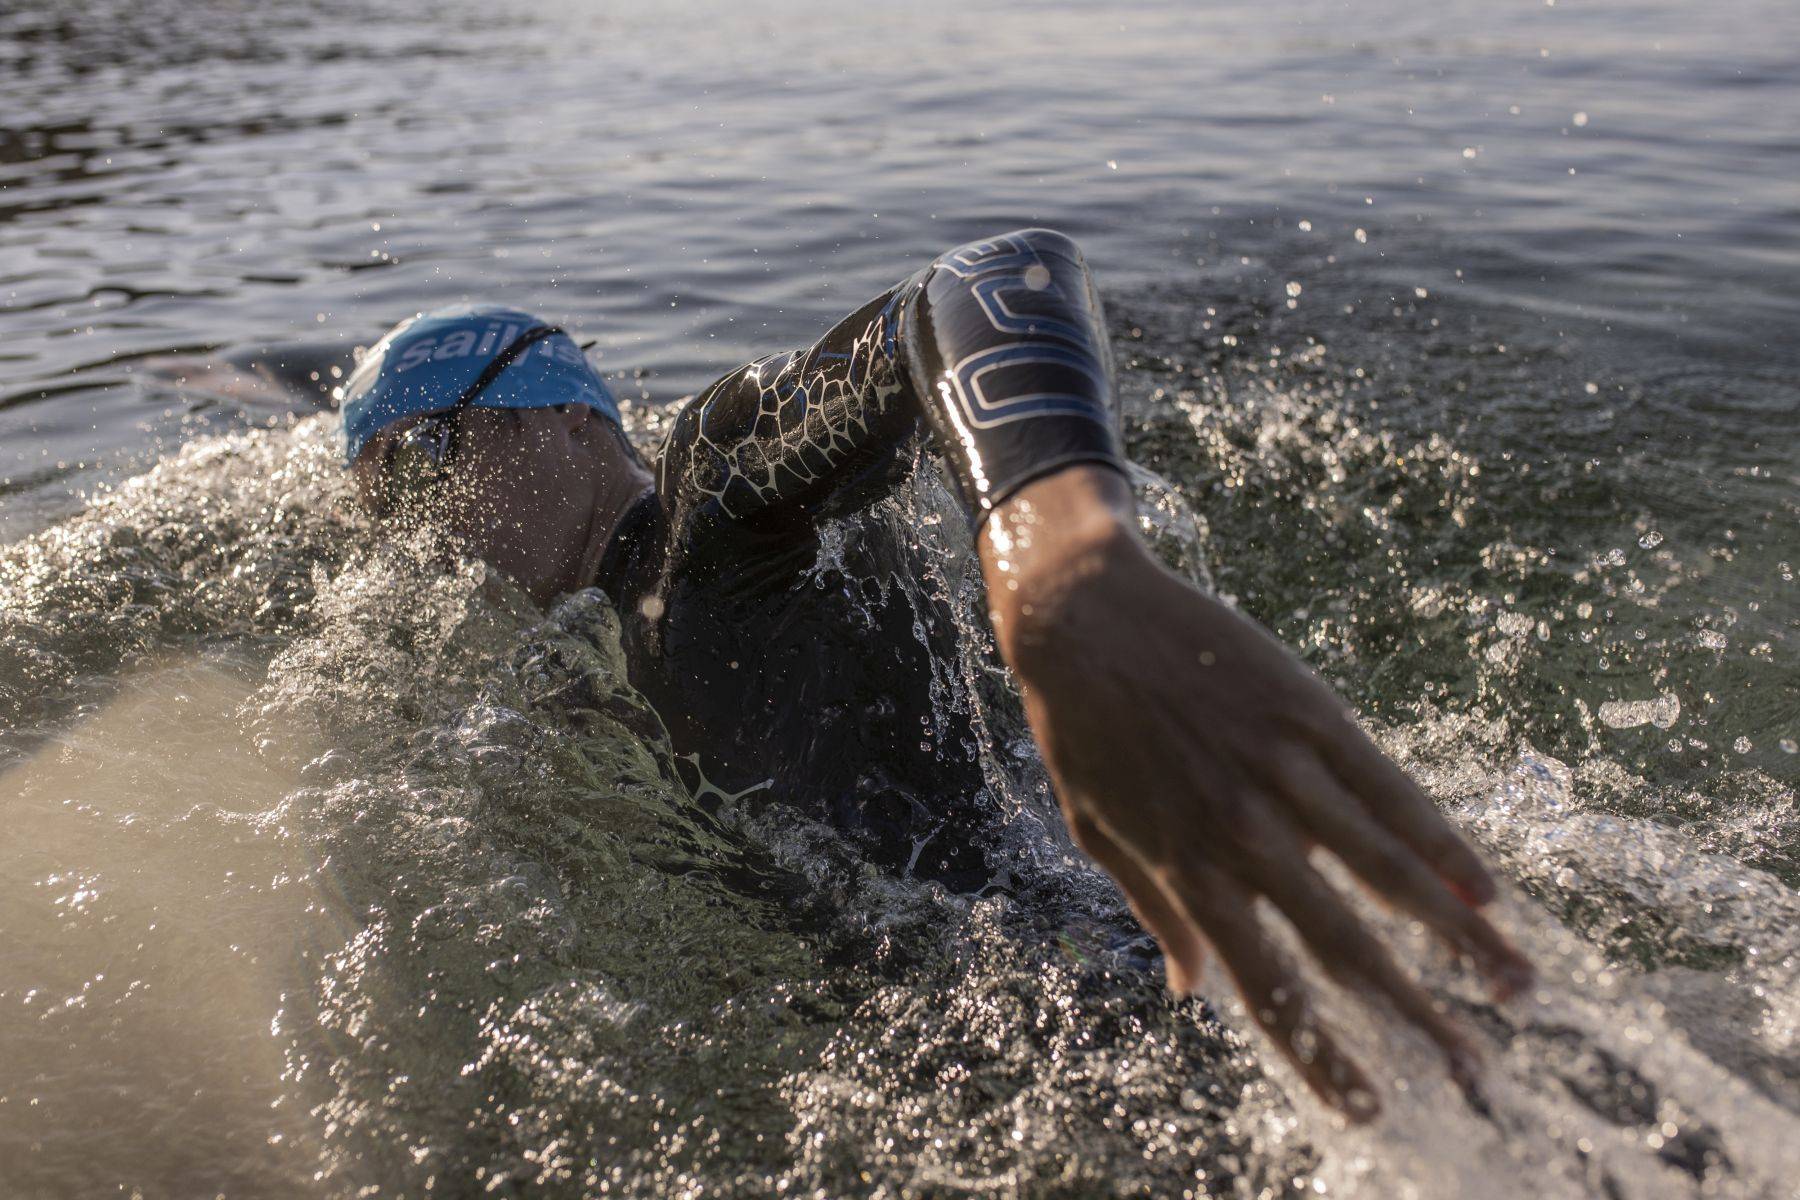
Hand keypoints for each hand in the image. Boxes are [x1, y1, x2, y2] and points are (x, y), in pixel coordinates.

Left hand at [979, 466, 1532, 1120]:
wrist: (1081, 613)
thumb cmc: (1081, 728)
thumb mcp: (1094, 831)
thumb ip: (1153, 912)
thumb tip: (1191, 992)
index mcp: (1188, 871)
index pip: (1268, 987)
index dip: (1321, 1056)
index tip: (1368, 1109)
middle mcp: (1243, 834)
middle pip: (1347, 944)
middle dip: (1416, 1016)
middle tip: (1475, 1071)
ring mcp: (1284, 773)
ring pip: (1389, 872)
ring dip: (1461, 938)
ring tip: (1519, 988)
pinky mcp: (1312, 717)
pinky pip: (1393, 792)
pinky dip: (1444, 844)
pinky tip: (1486, 890)